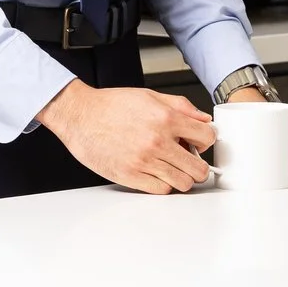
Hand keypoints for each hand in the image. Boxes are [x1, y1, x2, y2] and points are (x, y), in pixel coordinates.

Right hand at [37, 81, 213, 192]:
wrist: (80, 115)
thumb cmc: (111, 105)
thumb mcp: (150, 96)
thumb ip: (181, 106)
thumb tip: (203, 119)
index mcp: (166, 119)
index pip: (207, 137)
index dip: (206, 140)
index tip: (199, 143)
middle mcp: (158, 142)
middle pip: (198, 168)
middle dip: (198, 165)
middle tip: (190, 161)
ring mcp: (144, 161)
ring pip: (182, 183)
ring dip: (182, 177)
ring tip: (173, 168)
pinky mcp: (129, 176)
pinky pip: (160, 190)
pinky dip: (163, 185)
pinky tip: (157, 174)